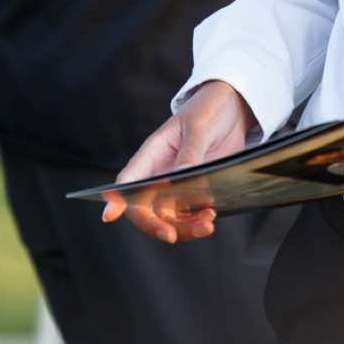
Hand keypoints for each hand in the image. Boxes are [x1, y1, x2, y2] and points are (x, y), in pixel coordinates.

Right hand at [101, 80, 255, 243]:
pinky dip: (198, 222)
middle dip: (155, 225)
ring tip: (205, 225)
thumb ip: (190, 152)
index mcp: (152, 155)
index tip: (109, 216)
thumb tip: (181, 175)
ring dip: (184, 228)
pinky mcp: (198, 191)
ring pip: (170, 217)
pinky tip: (210, 218)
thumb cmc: (208, 110)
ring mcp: (178, 186)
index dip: (116, 199)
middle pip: (147, 209)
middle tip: (171, 235)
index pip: (128, 181)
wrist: (234, 108)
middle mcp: (161, 175)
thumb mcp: (199, 127)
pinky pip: (191, 215)